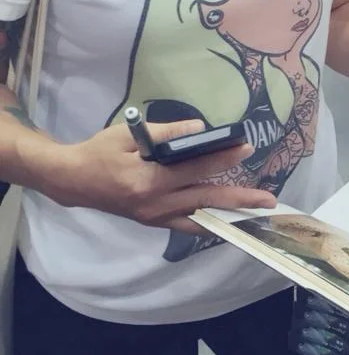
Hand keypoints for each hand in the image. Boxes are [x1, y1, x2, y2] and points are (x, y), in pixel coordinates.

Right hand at [42, 120, 277, 234]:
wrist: (73, 180)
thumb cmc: (100, 152)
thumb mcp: (129, 135)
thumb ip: (167, 133)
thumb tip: (200, 130)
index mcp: (147, 180)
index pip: (194, 170)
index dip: (222, 158)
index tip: (246, 147)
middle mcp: (154, 204)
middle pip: (204, 201)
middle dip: (239, 200)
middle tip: (268, 200)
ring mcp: (154, 217)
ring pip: (199, 218)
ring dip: (228, 216)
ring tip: (255, 213)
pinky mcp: (152, 221)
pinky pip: (186, 223)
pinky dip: (208, 221)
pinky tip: (226, 219)